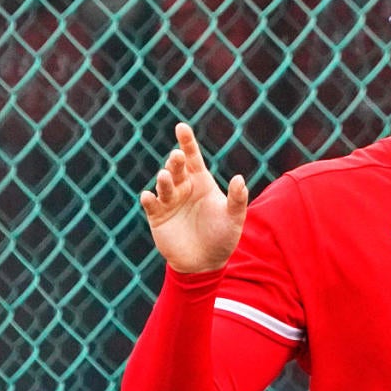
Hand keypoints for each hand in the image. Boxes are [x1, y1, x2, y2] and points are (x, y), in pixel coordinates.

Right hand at [140, 123, 247, 273]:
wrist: (206, 263)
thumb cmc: (223, 237)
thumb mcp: (234, 218)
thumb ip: (237, 199)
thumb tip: (240, 178)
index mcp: (201, 183)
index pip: (193, 159)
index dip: (187, 143)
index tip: (181, 127)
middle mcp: (184, 188)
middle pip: (177, 169)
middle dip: (175, 161)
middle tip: (176, 157)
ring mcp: (169, 202)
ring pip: (164, 185)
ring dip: (164, 180)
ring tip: (165, 176)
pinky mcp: (157, 217)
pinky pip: (151, 205)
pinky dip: (149, 199)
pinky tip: (150, 196)